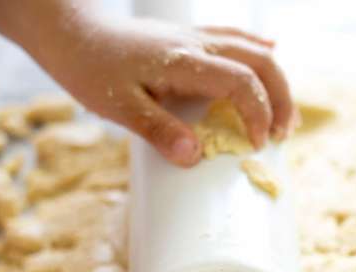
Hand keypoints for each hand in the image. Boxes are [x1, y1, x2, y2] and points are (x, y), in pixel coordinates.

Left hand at [33, 15, 294, 165]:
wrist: (71, 31)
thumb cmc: (90, 68)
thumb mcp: (117, 106)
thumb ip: (158, 130)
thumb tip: (194, 156)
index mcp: (183, 60)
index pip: (241, 82)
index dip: (257, 114)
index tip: (257, 144)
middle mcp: (198, 43)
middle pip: (260, 62)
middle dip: (281, 99)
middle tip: (284, 135)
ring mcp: (198, 36)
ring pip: (254, 50)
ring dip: (276, 82)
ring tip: (283, 115)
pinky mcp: (193, 37)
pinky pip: (237, 37)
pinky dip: (260, 49)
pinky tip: (272, 51)